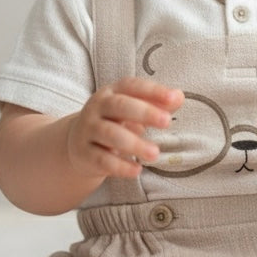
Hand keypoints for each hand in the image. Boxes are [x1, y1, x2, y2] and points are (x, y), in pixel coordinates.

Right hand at [66, 78, 183, 181]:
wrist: (78, 145)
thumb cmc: (113, 122)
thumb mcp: (132, 110)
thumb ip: (156, 103)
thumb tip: (178, 97)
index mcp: (112, 92)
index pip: (132, 86)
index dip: (154, 91)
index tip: (174, 98)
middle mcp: (97, 108)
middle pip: (119, 106)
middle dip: (145, 113)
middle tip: (167, 122)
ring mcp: (89, 130)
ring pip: (110, 134)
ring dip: (135, 144)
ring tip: (154, 154)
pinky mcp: (84, 153)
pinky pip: (102, 159)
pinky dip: (120, 166)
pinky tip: (137, 170)